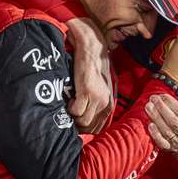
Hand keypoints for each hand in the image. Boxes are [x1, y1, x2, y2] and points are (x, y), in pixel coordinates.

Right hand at [66, 17, 112, 133]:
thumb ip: (93, 105)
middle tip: (69, 115)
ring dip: (73, 115)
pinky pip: (76, 110)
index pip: (97, 128)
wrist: (91, 50)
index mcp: (108, 105)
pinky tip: (69, 98)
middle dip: (77, 124)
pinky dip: (70, 107)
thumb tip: (81, 122)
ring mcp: (97, 98)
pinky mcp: (87, 92)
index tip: (75, 123)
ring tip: (70, 104)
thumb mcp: (97, 90)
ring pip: (82, 121)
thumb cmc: (90, 71)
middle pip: (89, 127)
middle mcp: (105, 103)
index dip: (84, 128)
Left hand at [145, 94, 177, 160]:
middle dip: (162, 108)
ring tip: (148, 107)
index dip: (172, 103)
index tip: (163, 95)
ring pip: (166, 130)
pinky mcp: (168, 148)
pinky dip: (155, 134)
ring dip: (156, 117)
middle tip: (153, 99)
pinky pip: (161, 142)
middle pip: (173, 120)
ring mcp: (177, 142)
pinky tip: (150, 124)